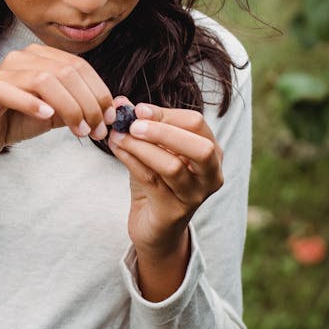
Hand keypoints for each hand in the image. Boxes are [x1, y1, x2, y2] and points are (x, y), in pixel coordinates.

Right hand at [0, 44, 114, 177]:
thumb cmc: (14, 120)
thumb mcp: (55, 114)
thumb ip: (80, 107)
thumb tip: (114, 107)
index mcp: (42, 57)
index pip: (80, 67)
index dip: (100, 92)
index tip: (109, 119)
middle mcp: (24, 57)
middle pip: (68, 72)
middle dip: (89, 104)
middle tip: (96, 130)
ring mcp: (6, 70)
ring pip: (47, 80)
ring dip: (70, 107)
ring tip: (78, 130)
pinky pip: (15, 90)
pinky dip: (34, 103)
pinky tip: (47, 117)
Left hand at [107, 97, 222, 299]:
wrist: (153, 226)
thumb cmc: (157, 182)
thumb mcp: (152, 151)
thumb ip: (141, 126)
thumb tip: (121, 102)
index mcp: (212, 153)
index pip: (196, 124)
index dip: (166, 114)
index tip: (138, 109)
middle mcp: (210, 175)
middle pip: (199, 147)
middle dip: (163, 131)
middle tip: (133, 124)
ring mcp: (195, 196)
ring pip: (172, 166)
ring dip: (141, 147)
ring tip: (117, 136)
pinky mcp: (174, 212)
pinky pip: (151, 181)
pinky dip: (131, 161)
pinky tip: (116, 149)